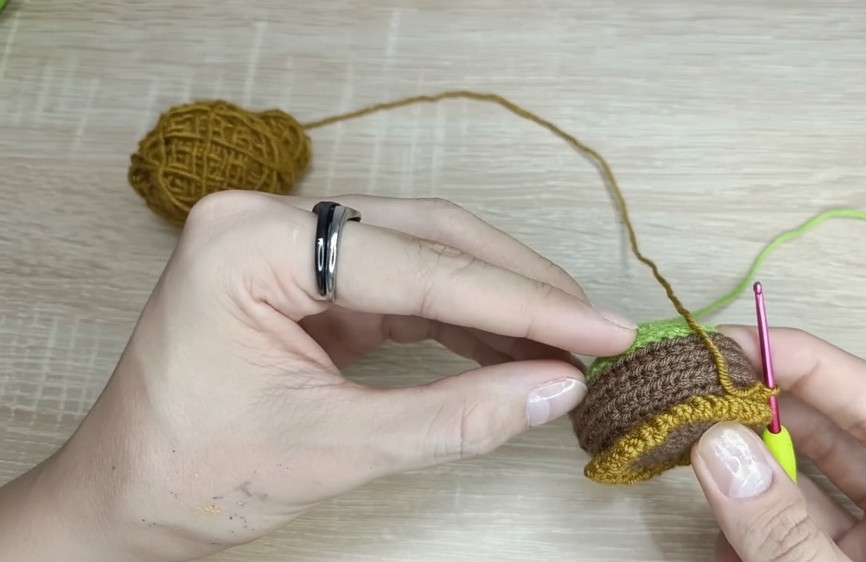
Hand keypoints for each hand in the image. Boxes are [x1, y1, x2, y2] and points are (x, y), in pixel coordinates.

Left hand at [0, 191, 636, 561]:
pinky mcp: (310, 278)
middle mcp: (271, 221)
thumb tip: (558, 388)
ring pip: (425, 254)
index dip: (523, 302)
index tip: (601, 329)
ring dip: (499, 299)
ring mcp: (290, 244)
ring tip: (568, 340)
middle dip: (519, 287)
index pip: (419, 267)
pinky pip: (405, 285)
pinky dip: (463, 316)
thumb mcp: (334, 448)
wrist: (126, 499)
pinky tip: (513, 342)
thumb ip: (455, 416)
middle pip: (429, 237)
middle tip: (596, 330)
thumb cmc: (195, 473)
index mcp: (252, 243)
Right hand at [690, 326, 865, 561]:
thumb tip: (720, 450)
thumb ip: (785, 531)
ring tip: (702, 464)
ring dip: (752, 479)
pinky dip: (752, 531)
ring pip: (811, 489)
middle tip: (709, 388)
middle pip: (845, 440)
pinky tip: (722, 542)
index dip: (816, 366)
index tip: (746, 342)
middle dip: (770, 416)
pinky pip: (797, 534)